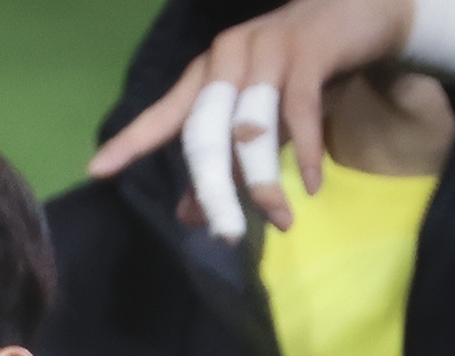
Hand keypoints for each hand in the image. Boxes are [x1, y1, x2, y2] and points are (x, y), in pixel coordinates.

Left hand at [89, 0, 416, 234]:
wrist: (355, 13)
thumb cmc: (296, 73)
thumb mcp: (255, 123)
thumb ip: (223, 164)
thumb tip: (188, 215)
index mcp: (207, 76)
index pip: (164, 115)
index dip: (132, 142)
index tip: (99, 170)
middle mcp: (227, 58)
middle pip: (207, 134)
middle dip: (216, 190)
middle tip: (226, 234)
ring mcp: (265, 50)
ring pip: (253, 128)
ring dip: (266, 179)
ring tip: (281, 218)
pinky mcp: (306, 50)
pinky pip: (299, 108)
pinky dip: (306, 149)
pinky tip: (313, 183)